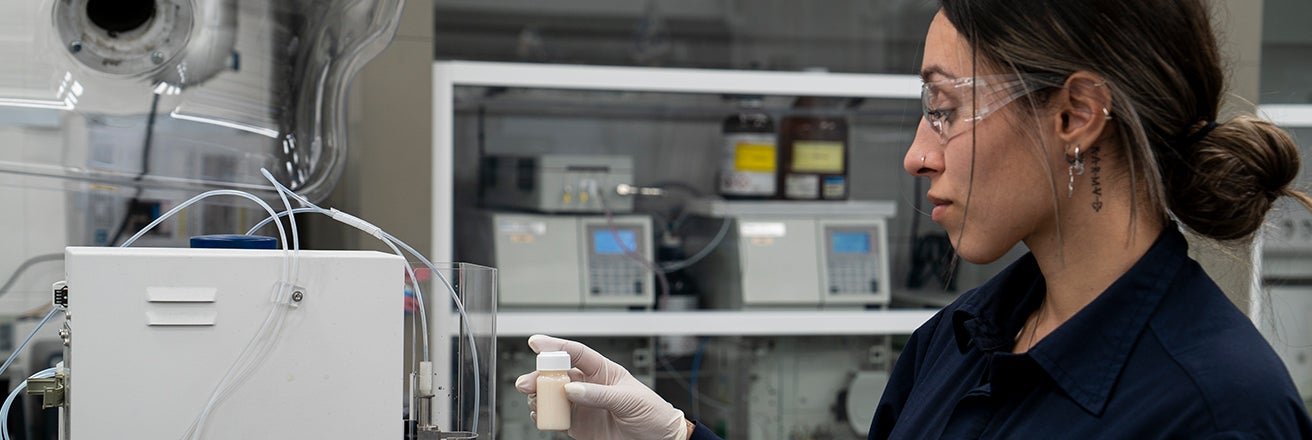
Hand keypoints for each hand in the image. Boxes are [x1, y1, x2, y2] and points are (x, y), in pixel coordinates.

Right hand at [514, 334, 688, 439]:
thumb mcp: (629, 400)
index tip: (536, 343)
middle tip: (527, 383)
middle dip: (539, 375)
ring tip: (535, 402)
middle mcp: (588, 385)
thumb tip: (571, 389)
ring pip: (551, 395)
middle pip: (557, 374)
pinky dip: (544, 416)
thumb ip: (600, 394)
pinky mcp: (578, 424)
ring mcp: (582, 405)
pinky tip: (540, 416)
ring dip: (539, 397)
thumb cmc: (652, 413)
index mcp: (603, 371)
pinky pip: (555, 417)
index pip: (575, 353)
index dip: (555, 346)